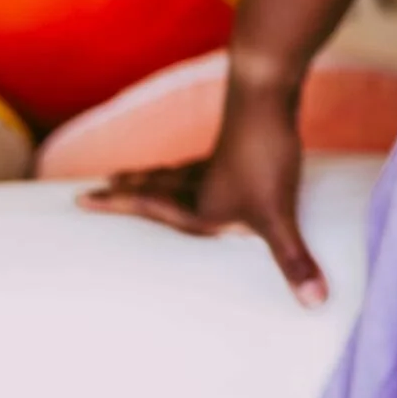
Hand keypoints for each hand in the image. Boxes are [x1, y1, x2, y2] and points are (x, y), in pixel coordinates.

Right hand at [79, 73, 327, 307]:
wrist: (267, 94)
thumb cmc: (264, 156)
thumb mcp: (279, 215)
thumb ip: (292, 259)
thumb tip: (315, 303)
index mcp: (198, 206)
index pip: (149, 208)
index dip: (118, 204)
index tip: (82, 198)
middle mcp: (200, 185)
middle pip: (154, 189)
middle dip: (125, 192)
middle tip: (91, 190)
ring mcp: (218, 163)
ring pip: (174, 173)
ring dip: (150, 178)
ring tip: (128, 176)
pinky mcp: (236, 145)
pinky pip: (201, 163)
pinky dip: (189, 169)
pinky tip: (200, 168)